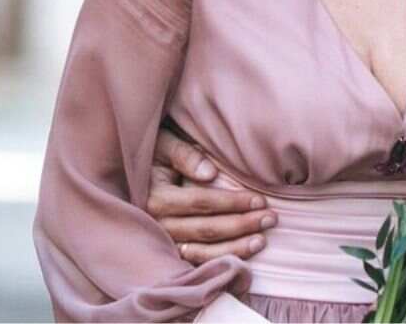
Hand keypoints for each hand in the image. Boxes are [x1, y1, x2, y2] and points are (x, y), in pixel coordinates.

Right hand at [149, 127, 273, 263]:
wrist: (134, 173)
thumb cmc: (156, 154)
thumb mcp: (165, 145)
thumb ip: (185, 155)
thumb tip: (210, 174)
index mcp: (156, 197)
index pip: (200, 202)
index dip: (231, 202)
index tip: (259, 200)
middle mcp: (157, 225)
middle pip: (205, 229)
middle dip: (241, 224)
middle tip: (271, 218)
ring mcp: (163, 242)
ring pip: (202, 251)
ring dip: (235, 247)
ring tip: (262, 240)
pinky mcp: (170, 252)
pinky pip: (197, 261)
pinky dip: (221, 259)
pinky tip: (244, 255)